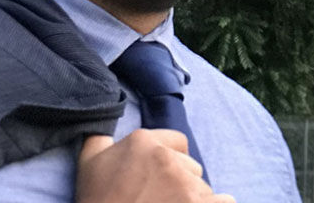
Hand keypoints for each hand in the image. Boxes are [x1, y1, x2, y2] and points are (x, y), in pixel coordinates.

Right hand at [75, 129, 235, 202]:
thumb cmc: (96, 200)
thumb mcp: (89, 160)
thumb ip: (100, 136)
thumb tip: (104, 119)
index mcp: (144, 142)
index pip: (178, 142)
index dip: (171, 160)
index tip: (160, 177)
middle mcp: (167, 159)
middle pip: (192, 167)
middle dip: (181, 181)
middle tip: (162, 198)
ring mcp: (184, 186)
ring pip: (203, 188)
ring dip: (193, 199)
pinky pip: (224, 202)